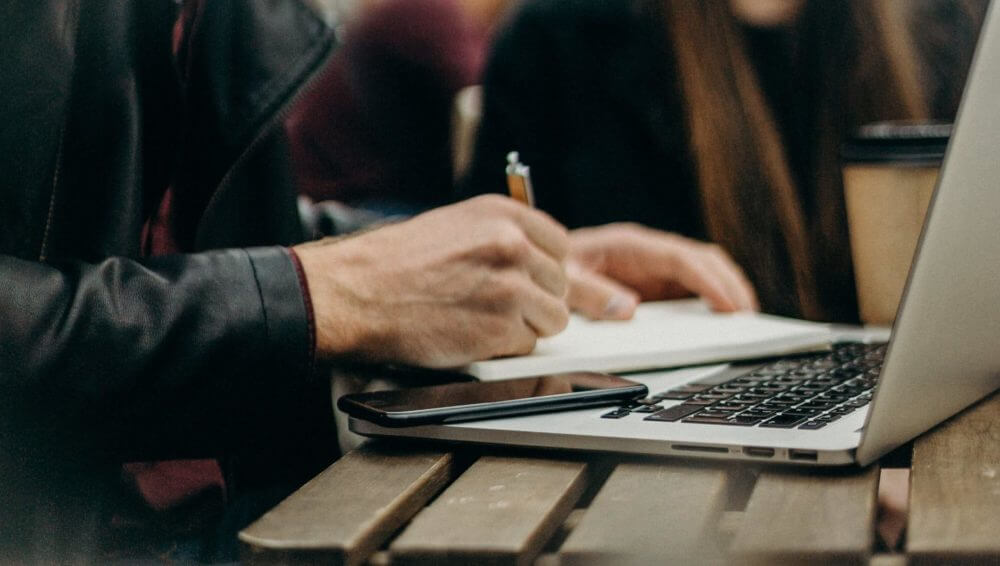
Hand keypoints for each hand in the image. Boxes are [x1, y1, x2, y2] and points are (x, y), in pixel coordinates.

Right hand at [294, 195, 569, 366]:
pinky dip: (503, 348)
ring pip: (553, 318)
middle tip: (494, 305)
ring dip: (524, 326)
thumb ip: (504, 239)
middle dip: (535, 300)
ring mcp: (511, 287)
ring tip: (482, 320)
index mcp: (504, 214)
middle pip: (560, 284)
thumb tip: (547, 265)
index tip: (528, 280)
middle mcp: (513, 244)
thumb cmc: (396, 263)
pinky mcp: (502, 328)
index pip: (559, 245)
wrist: (356, 293)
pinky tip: (470, 335)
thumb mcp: (457, 227)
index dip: (543, 269)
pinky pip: (528, 346)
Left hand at [565, 223, 757, 319]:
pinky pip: (689, 287)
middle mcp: (646, 251)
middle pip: (701, 260)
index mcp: (628, 244)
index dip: (707, 280)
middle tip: (747, 316)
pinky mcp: (652, 283)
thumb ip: (591, 294)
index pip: (679, 258)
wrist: (535, 268)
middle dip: (728, 284)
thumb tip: (629, 310)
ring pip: (701, 271)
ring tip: (743, 320)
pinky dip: (710, 300)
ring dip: (725, 290)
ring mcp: (652, 266)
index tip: (728, 304)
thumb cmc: (550, 271)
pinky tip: (721, 322)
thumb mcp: (564, 284)